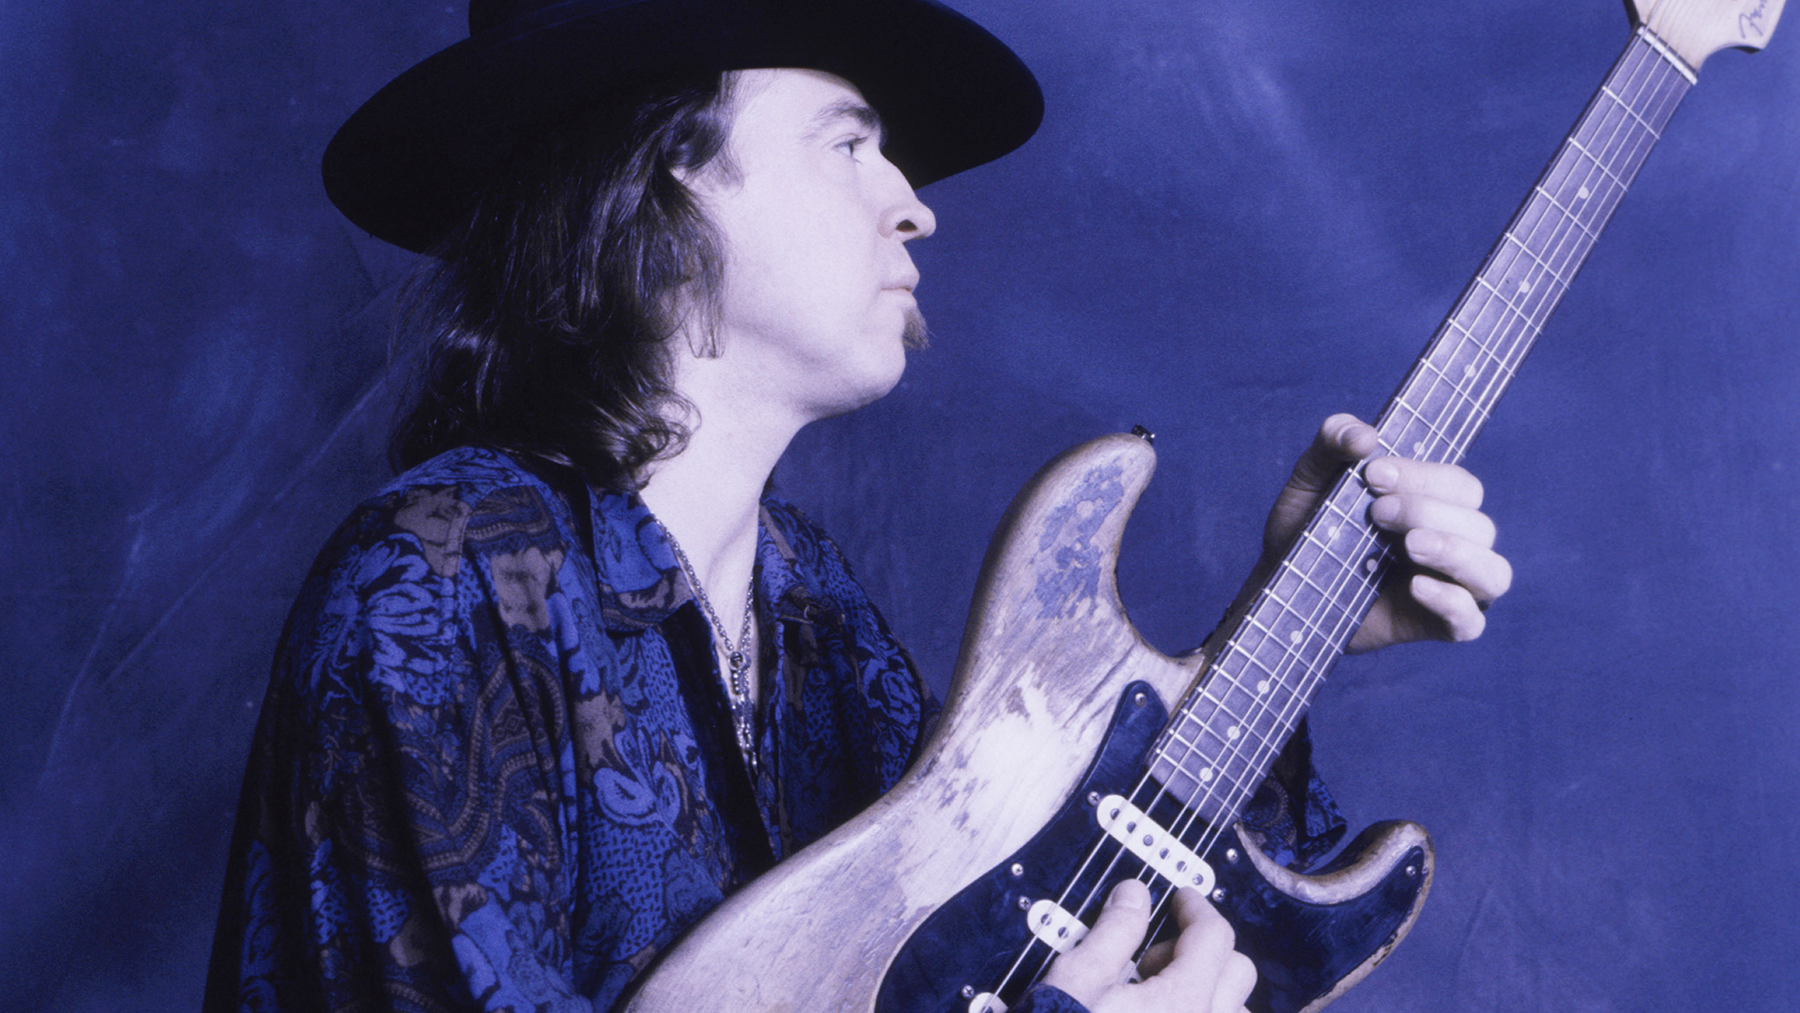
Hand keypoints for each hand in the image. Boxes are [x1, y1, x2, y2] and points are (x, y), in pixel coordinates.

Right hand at [1040, 881, 1253, 1012]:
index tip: (1180, 900)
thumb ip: (1115, 932)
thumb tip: (1134, 895)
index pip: (1213, 937)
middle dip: (1201, 953)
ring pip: (1231, 1012)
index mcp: (1184, 1004)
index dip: (1195, 908)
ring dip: (1205, 995)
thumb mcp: (1080, 980)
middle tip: (1152, 960)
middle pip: (1237, 973)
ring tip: (1152, 1000)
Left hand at [1261, 414, 1511, 652]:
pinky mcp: (1433, 626)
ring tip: (1410, 545)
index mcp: (1435, 503)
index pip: (1459, 485)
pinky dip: (1452, 603)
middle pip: (1479, 525)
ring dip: (1456, 553)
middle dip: (1429, 512)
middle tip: (1377, 513)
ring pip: (1493, 573)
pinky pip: (1470, 622)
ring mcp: (1449, 587)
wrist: (1281, 584)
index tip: (1375, 474)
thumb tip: (1365, 435)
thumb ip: (1333, 441)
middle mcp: (1454, 542)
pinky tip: (1416, 587)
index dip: (1424, 477)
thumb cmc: (1306, 527)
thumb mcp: (1311, 478)